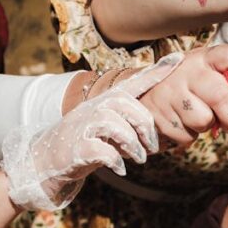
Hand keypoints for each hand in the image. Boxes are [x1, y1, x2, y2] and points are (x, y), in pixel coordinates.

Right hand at [0, 55, 181, 211]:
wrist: (50, 161)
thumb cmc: (89, 144)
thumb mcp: (113, 131)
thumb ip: (133, 127)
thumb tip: (165, 136)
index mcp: (107, 102)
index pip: (134, 83)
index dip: (155, 72)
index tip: (177, 58)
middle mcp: (95, 108)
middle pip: (126, 104)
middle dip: (145, 127)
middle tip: (152, 148)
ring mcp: (83, 126)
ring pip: (115, 125)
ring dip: (133, 145)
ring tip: (138, 159)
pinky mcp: (77, 147)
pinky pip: (103, 150)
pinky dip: (116, 161)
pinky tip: (120, 169)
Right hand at [140, 45, 227, 147]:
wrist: (145, 94)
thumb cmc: (191, 88)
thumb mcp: (211, 77)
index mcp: (204, 57)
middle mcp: (185, 69)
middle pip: (220, 94)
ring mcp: (168, 90)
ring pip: (202, 119)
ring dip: (206, 126)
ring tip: (197, 116)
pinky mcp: (156, 112)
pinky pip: (186, 135)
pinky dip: (189, 135)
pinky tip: (181, 122)